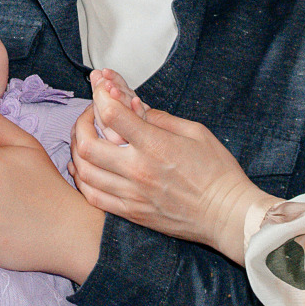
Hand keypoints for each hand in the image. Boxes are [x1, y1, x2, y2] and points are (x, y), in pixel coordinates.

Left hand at [72, 78, 278, 261]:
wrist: (226, 214)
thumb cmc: (218, 172)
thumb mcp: (196, 132)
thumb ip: (162, 119)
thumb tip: (136, 108)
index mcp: (156, 146)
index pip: (113, 115)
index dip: (101, 97)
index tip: (102, 91)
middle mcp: (138, 171)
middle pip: (88, 145)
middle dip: (82, 124)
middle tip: (89, 116)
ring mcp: (132, 195)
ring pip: (85, 172)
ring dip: (78, 152)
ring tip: (84, 140)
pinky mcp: (131, 213)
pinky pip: (93, 197)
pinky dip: (83, 180)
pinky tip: (85, 169)